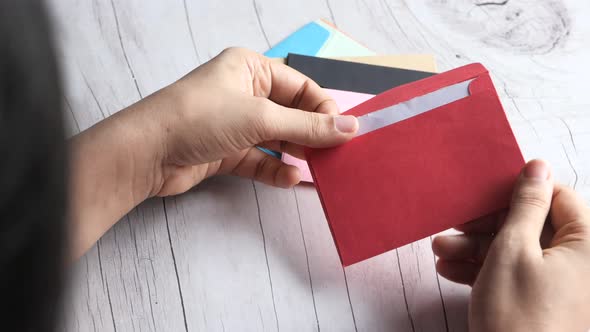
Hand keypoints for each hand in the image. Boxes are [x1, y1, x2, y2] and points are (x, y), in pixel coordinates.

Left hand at [143, 47, 357, 195]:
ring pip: (275, 139)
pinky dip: (274, 169)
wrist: (146, 153)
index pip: (300, 86)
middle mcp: (243, 93)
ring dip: (295, 154)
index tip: (344, 132)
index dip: (323, 108)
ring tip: (318, 169)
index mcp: (250, 69)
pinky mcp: (225, 151)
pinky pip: (259, 160)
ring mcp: (233, 124)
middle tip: (335, 155)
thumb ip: (307, 126)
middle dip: (311, 134)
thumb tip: (350, 128)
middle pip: (290, 113)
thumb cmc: (199, 118)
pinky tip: (289, 178)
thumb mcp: (260, 117)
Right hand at [432, 160, 589, 330]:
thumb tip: (537, 167)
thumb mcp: (512, 250)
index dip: (518, 193)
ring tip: (441, 252)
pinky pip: (519, 275)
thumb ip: (526, 205)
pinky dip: (487, 271)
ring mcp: (566, 287)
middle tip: (454, 225)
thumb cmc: (519, 318)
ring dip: (478, 249)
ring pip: (521, 251)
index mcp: (589, 245)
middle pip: (534, 225)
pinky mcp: (546, 304)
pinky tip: (452, 271)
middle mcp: (584, 264)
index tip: (483, 194)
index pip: (558, 197)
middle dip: (487, 226)